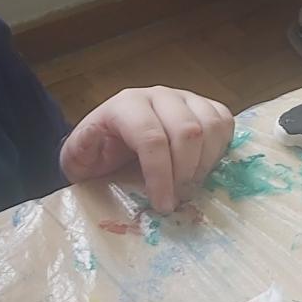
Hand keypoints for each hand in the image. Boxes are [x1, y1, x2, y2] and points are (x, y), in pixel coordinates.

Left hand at [60, 87, 235, 212]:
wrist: (109, 139)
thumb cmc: (96, 153)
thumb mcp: (78, 158)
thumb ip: (82, 155)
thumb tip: (97, 158)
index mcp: (124, 106)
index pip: (151, 138)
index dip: (161, 175)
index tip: (163, 205)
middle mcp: (157, 95)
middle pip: (187, 132)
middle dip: (185, 173)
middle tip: (177, 199)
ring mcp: (183, 97)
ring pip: (210, 125)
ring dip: (205, 163)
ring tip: (189, 185)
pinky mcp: (202, 105)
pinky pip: (224, 122)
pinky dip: (220, 149)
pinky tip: (202, 168)